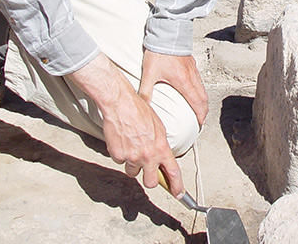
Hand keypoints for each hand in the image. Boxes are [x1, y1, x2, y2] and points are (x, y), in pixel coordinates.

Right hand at [67, 53, 184, 195]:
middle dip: (149, 178)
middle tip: (147, 170)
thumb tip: (161, 155)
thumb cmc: (140, 111)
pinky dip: (121, 155)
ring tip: (132, 147)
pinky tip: (123, 141)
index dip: (177, 186)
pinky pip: (120, 162)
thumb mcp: (159, 127)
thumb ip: (161, 144)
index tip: (178, 193)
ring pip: (133, 172)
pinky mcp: (118, 156)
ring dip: (133, 164)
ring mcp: (132, 157)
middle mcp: (148, 155)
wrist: (121, 105)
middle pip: (151, 182)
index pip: (173, 172)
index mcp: (161, 147)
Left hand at [139, 50, 208, 126]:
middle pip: (203, 98)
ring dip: (202, 100)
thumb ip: (145, 91)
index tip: (200, 124)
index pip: (197, 103)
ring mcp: (193, 69)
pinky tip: (193, 89)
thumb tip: (142, 106)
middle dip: (204, 110)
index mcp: (183, 82)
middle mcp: (192, 77)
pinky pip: (199, 80)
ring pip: (203, 88)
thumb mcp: (149, 73)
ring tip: (198, 107)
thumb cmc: (159, 52)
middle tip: (201, 120)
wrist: (167, 32)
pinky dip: (199, 89)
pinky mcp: (192, 63)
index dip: (200, 115)